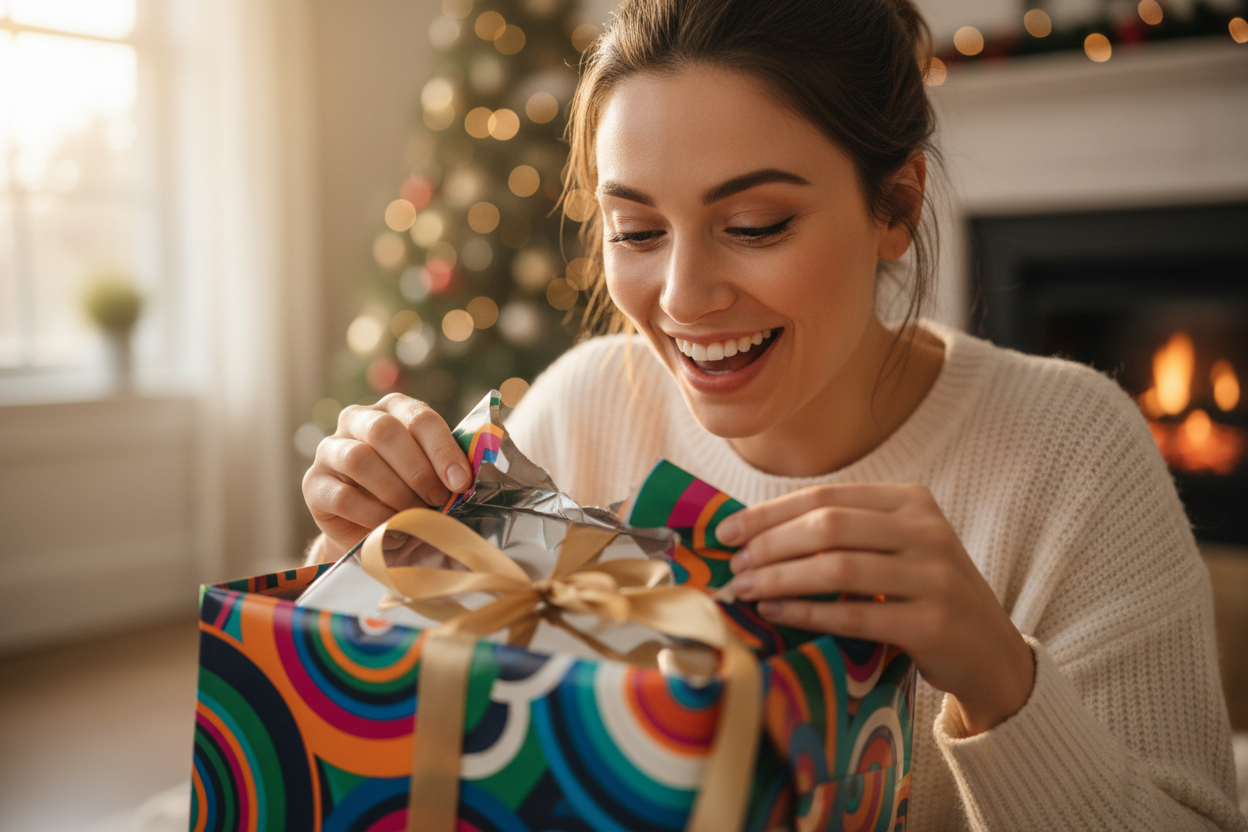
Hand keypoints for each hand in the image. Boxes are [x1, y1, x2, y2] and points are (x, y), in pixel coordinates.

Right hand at [302, 394, 471, 560]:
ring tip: (414, 514)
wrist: (371, 528)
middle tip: (438, 500)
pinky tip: (389, 525)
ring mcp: (330, 449)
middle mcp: (357, 420)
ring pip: (359, 459)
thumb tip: (472, 474)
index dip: (442, 449)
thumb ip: (449, 468)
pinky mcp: (314, 483)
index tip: (460, 482)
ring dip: (394, 491)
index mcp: (394, 409)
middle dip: (418, 469)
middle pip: (384, 431)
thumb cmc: (410, 492)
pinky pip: (342, 495)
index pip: (419, 417)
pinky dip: (372, 513)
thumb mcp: (433, 475)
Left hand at [718, 483, 1034, 734]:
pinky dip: (807, 613)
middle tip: (734, 565)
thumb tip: (758, 534)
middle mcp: (926, 531)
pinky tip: (775, 613)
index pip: (826, 496)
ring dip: (780, 578)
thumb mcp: (898, 547)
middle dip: (770, 545)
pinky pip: (855, 615)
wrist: (992, 652)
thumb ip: (846, 533)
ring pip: (837, 568)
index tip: (728, 532)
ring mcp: (933, 577)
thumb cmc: (926, 595)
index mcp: (912, 501)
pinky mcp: (932, 624)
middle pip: (828, 526)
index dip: (770, 513)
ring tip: (745, 589)